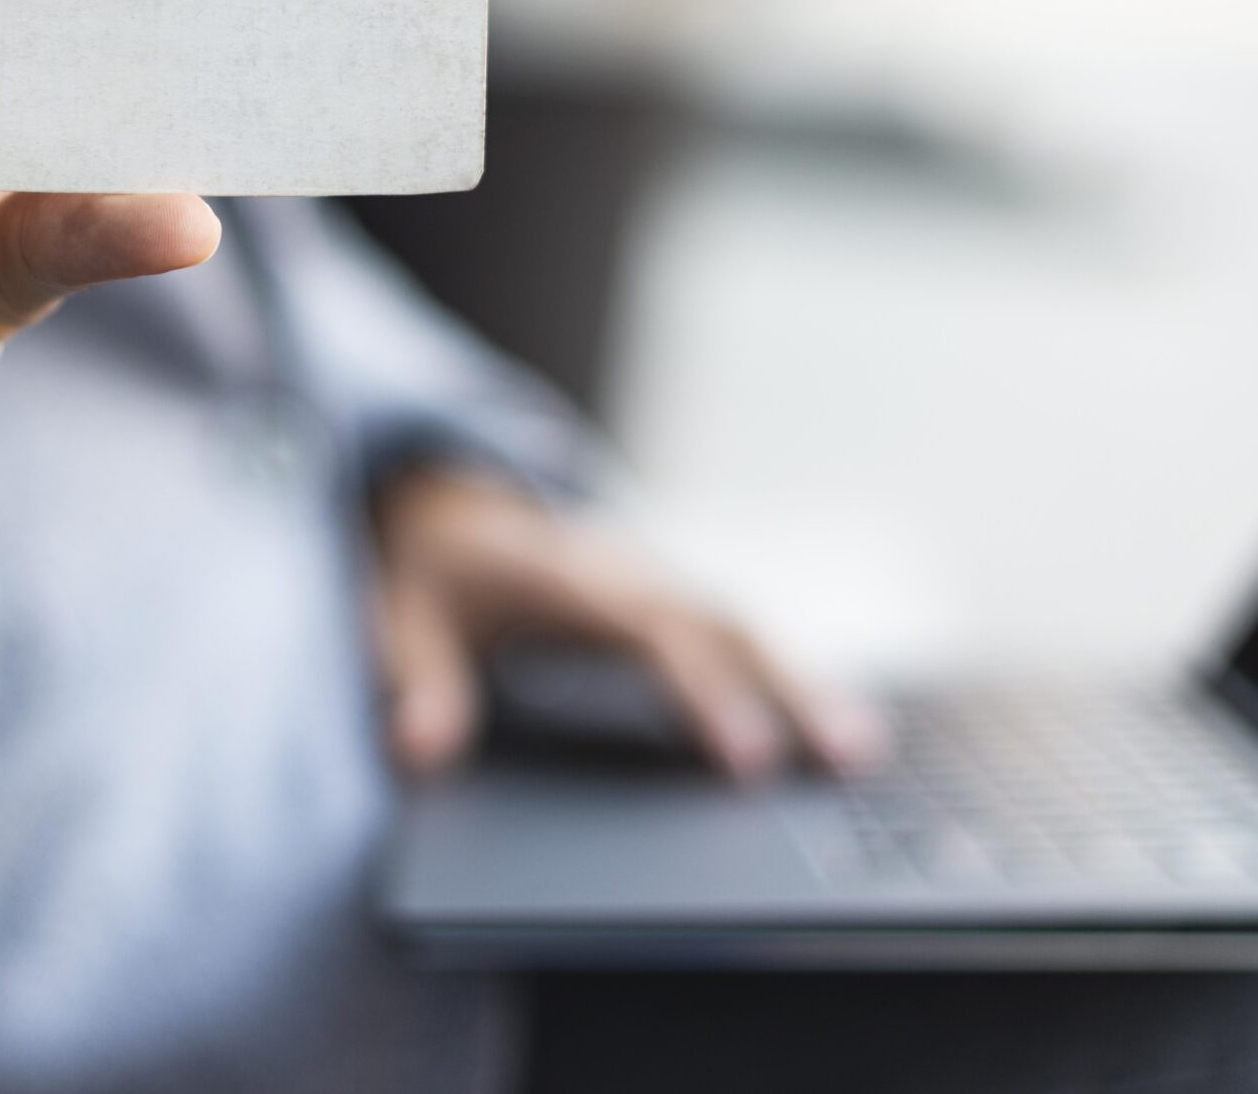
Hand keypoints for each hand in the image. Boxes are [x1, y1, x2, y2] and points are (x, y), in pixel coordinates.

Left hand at [371, 467, 886, 779]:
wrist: (444, 500)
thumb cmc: (428, 566)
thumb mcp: (398, 614)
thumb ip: (416, 679)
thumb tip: (419, 748)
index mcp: (567, 573)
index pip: (653, 633)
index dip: (704, 692)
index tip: (749, 757)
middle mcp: (625, 570)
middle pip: (723, 624)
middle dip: (788, 688)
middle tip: (847, 758)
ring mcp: (653, 581)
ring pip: (742, 626)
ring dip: (802, 682)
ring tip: (860, 753)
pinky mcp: (666, 600)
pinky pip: (734, 633)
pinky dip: (784, 673)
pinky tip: (831, 723)